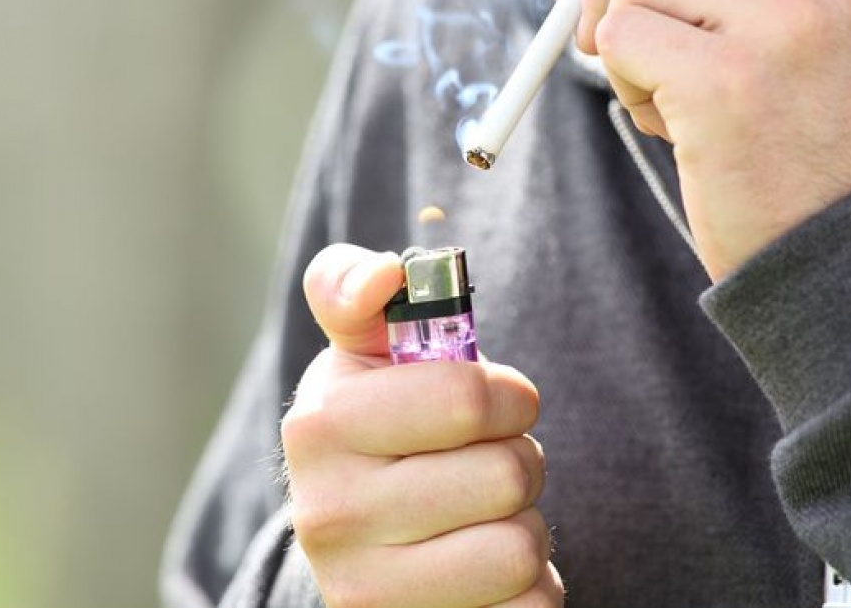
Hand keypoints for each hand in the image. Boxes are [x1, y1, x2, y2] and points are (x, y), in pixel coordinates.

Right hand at [281, 244, 561, 606]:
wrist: (355, 536)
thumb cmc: (378, 422)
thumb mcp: (358, 349)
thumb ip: (355, 289)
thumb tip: (384, 275)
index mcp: (320, 425)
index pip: (469, 399)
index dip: (506, 394)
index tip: (489, 401)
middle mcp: (329, 514)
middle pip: (507, 474)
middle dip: (517, 458)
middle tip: (481, 461)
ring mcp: (365, 590)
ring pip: (520, 548)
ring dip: (523, 525)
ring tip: (479, 514)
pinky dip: (530, 588)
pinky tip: (483, 569)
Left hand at [552, 0, 850, 280]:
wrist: (836, 255)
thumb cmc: (794, 148)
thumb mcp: (793, 39)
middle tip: (587, 35)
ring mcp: (784, 22)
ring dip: (619, 36)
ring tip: (659, 99)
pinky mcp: (728, 80)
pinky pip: (621, 37)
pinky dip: (620, 80)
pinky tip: (666, 125)